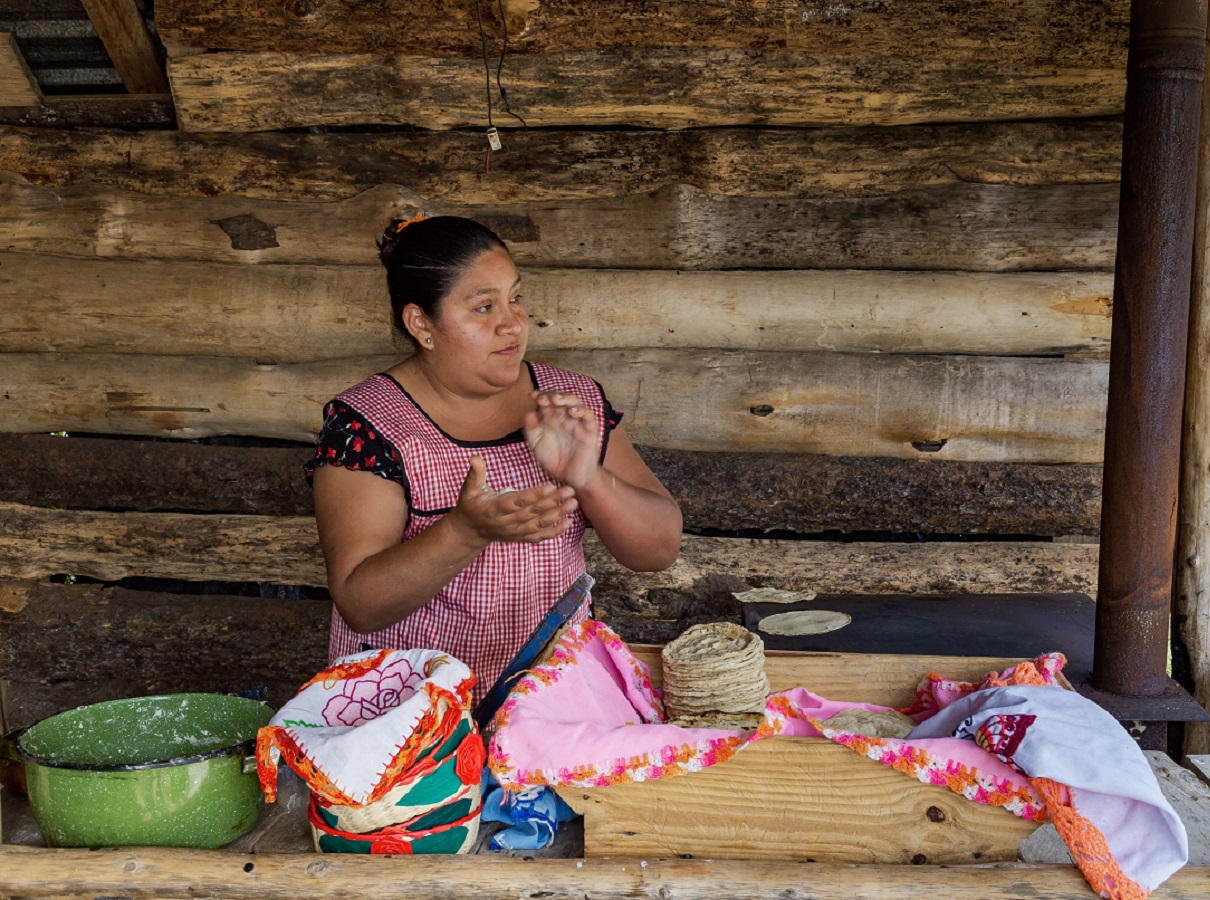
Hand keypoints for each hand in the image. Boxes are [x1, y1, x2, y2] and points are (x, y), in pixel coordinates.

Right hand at [448, 455, 577, 544]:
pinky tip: (568, 522)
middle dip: (552, 502)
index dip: (534, 495)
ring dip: (558, 515)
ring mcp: (515, 532)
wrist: (469, 531)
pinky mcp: (520, 537)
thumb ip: (475, 473)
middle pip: (533, 512)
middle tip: (569, 491)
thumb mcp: (468, 489)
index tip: (550, 485)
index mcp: (496, 508)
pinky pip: (539, 536)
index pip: (517, 501)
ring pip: (539, 524)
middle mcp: (507, 522)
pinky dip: (554, 531)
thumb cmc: (470, 505)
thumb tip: (476, 457)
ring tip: (573, 504)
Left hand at [523, 390, 599, 489]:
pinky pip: (588, 416)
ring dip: (566, 398)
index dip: (540, 395)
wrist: (571, 477)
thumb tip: (529, 412)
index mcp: (552, 418)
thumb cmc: (555, 460)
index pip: (547, 400)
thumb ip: (532, 430)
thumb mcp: (537, 445)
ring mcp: (577, 422)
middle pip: (561, 397)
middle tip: (542, 398)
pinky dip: (581, 411)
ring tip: (556, 399)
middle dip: (551, 395)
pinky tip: (572, 411)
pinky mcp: (589, 430)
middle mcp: (565, 417)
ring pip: (575, 402)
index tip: (531, 396)